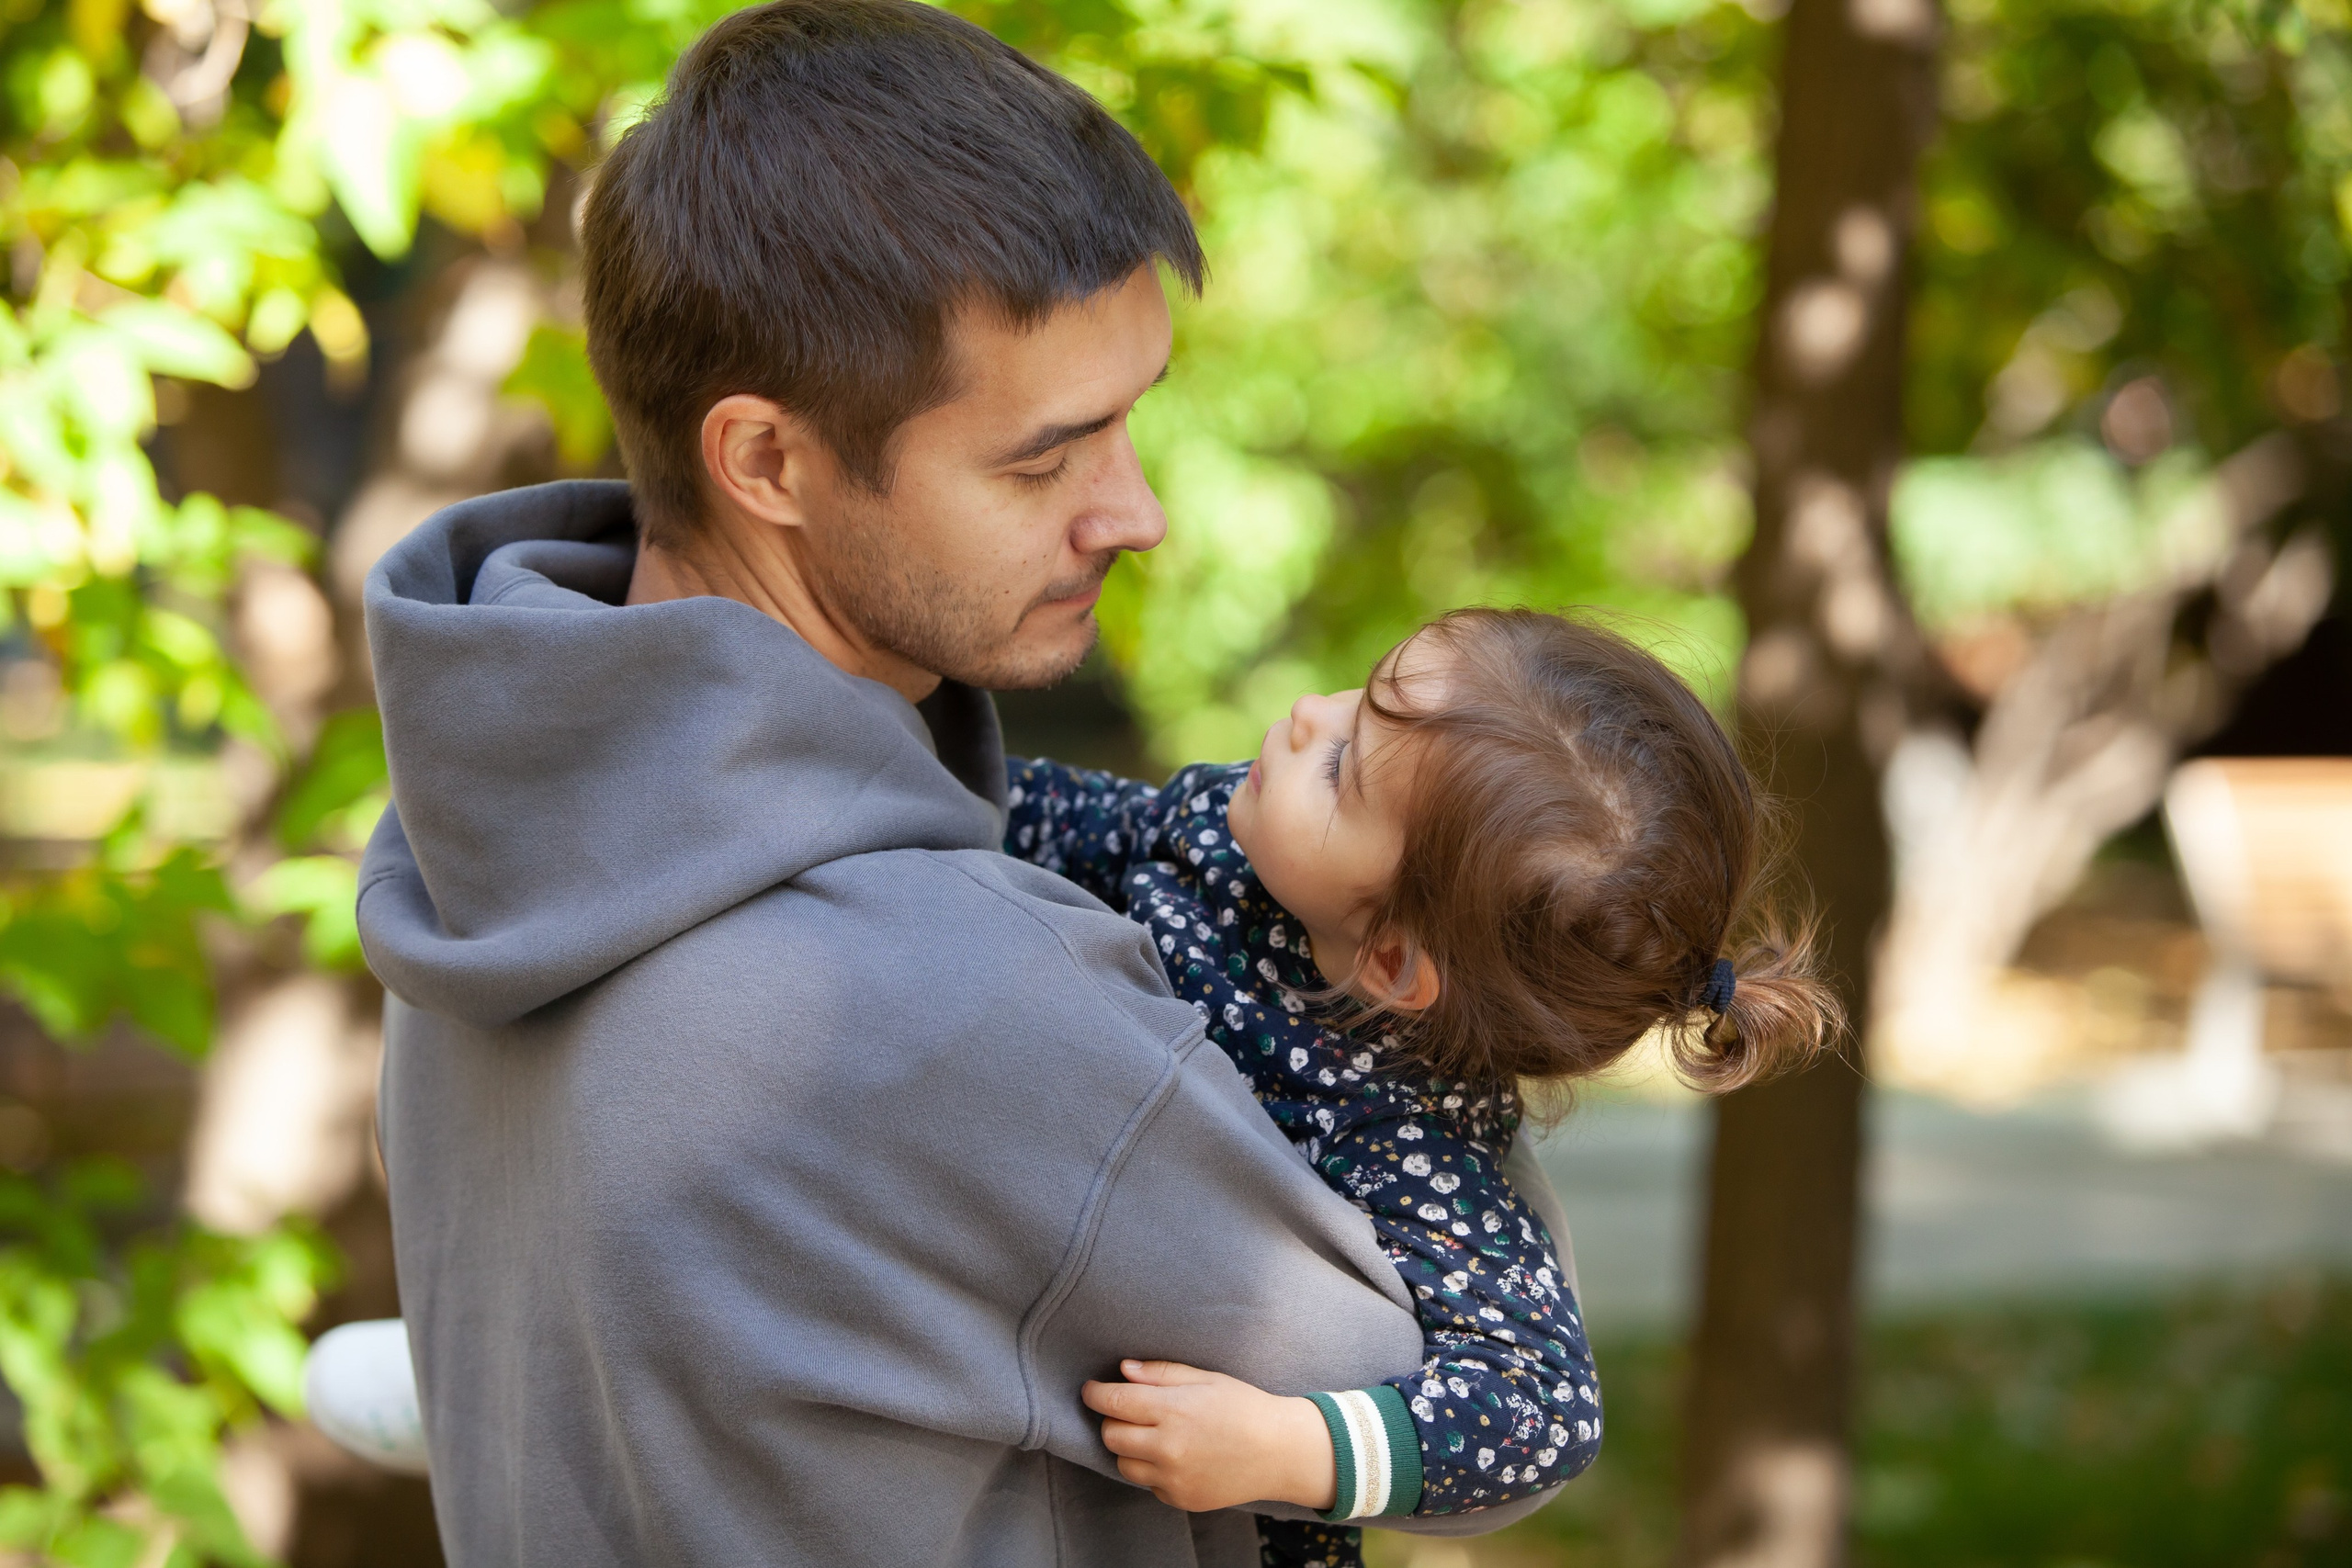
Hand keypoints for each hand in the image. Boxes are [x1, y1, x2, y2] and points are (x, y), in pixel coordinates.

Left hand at [1080, 1359, 1336, 1513]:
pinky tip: (1176, 1455)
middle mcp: (1168, 1449)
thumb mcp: (1206, 1379)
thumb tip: (1124, 1370)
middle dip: (1113, 1420)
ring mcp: (1173, 1479)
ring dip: (1129, 1447)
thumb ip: (1161, 1374)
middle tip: (1129, 1410)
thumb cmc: (1245, 1407)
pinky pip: (1149, 1484)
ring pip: (1124, 1464)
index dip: (1096, 1393)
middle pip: (1111, 1436)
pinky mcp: (1181, 1499)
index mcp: (1173, 1412)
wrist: (1281, 1452)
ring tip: (1153, 1434)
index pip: (1113, 1402)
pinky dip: (1153, 1470)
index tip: (1092, 1389)